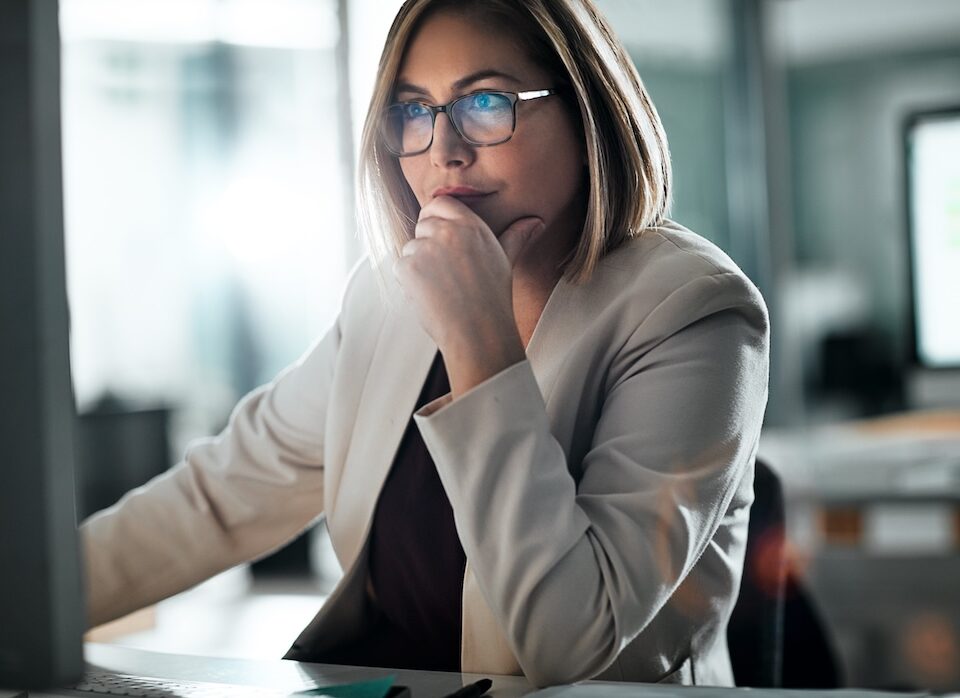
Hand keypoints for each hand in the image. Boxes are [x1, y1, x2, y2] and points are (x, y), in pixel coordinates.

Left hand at [393, 195, 543, 395]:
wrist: (478, 332)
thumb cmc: (492, 298)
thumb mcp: (505, 261)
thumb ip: (515, 236)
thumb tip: (534, 222)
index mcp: (470, 225)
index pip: (439, 203)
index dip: (436, 218)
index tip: (440, 238)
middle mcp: (447, 232)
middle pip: (422, 224)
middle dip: (427, 244)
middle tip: (445, 272)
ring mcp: (425, 248)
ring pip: (410, 248)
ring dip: (418, 265)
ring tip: (441, 287)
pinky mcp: (408, 267)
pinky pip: (401, 267)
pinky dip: (409, 282)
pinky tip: (430, 295)